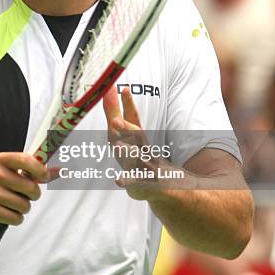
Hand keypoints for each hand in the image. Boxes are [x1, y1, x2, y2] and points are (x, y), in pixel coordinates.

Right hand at [0, 152, 48, 226]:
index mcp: (0, 160)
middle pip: (29, 187)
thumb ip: (27, 169)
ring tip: (14, 204)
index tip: (44, 176)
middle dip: (33, 194)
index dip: (40, 170)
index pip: (26, 160)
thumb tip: (53, 170)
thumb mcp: (4, 169)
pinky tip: (8, 212)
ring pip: (24, 205)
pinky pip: (14, 217)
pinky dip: (15, 218)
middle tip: (27, 194)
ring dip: (23, 207)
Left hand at [102, 84, 156, 199]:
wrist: (166, 185)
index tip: (124, 89)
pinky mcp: (143, 182)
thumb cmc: (142, 157)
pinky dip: (126, 181)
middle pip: (137, 136)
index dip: (129, 104)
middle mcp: (143, 148)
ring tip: (117, 146)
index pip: (134, 118)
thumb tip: (108, 91)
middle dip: (126, 127)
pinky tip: (117, 180)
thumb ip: (118, 114)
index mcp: (138, 137)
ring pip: (137, 158)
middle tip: (115, 120)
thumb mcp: (131, 135)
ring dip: (128, 152)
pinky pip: (134, 181)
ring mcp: (145, 165)